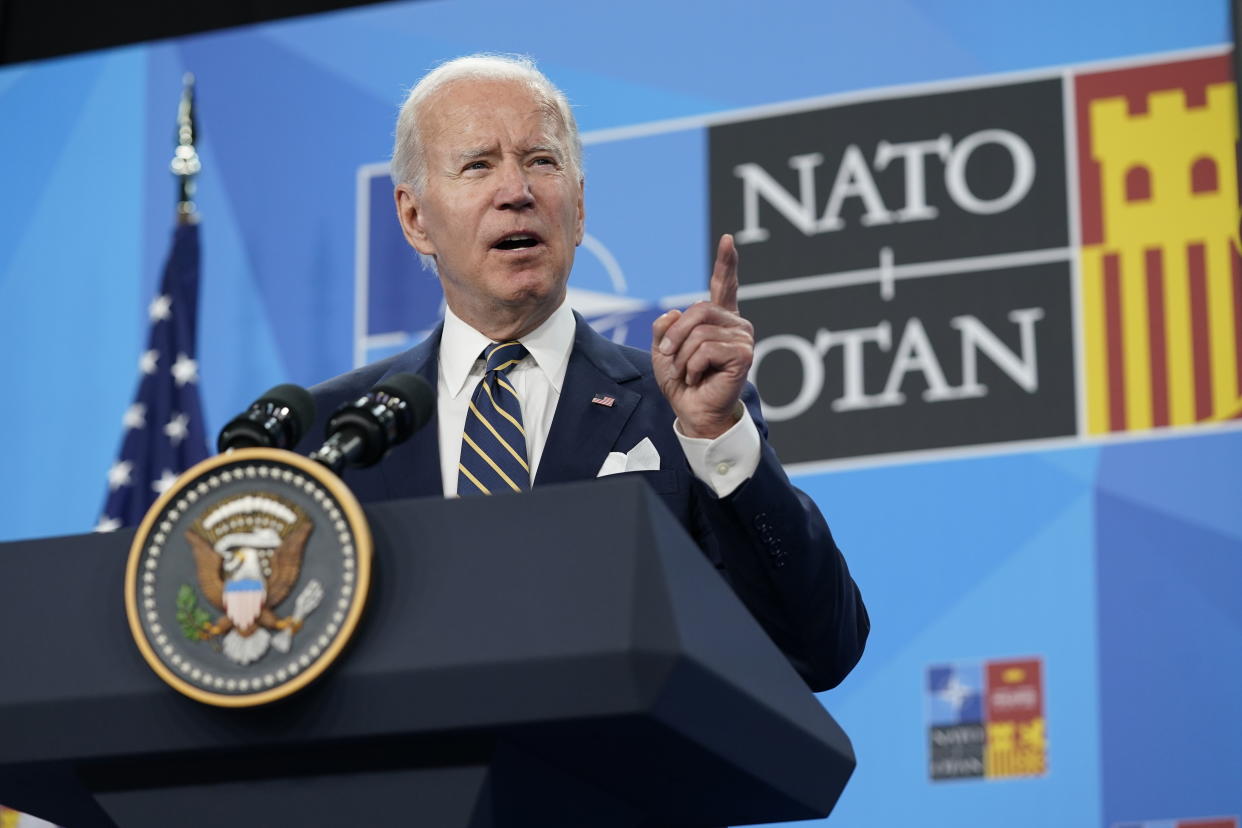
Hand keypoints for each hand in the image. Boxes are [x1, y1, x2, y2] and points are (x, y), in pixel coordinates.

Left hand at [652, 234, 753, 438]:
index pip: (724, 285)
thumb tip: (675, 313)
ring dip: (682, 357)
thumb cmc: (682, 381)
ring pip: (699, 332)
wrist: (692, 411)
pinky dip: (693, 366)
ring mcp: (742, 338)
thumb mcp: (663, 349)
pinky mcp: (743, 354)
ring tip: (687, 373)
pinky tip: (698, 378)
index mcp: (717, 319)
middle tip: (669, 358)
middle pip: (698, 310)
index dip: (726, 263)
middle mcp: (734, 324)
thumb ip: (665, 327)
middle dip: (675, 336)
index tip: (727, 240)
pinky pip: (706, 349)